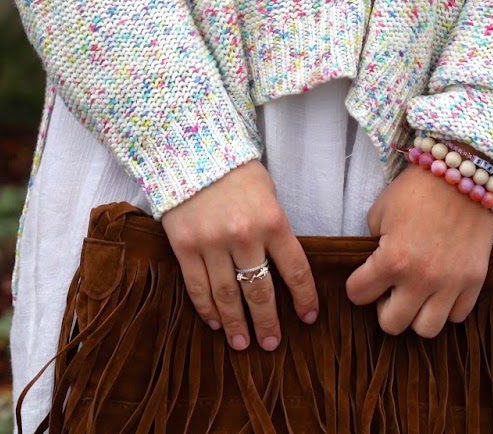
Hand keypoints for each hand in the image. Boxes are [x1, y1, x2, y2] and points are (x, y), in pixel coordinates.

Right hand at [160, 160, 317, 351]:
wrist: (190, 149)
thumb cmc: (236, 172)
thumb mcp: (268, 195)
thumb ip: (275, 230)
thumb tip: (281, 268)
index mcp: (273, 221)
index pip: (295, 270)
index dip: (304, 298)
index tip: (308, 318)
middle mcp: (244, 235)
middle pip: (259, 290)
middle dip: (267, 322)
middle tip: (272, 344)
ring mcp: (211, 242)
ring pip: (227, 295)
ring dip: (236, 324)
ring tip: (242, 344)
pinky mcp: (184, 245)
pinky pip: (197, 286)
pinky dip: (207, 308)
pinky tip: (216, 322)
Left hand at [346, 162, 492, 336]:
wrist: (463, 172)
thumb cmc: (416, 189)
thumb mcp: (380, 212)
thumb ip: (373, 246)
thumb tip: (372, 270)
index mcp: (392, 259)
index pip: (357, 295)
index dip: (357, 285)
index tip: (365, 276)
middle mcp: (422, 278)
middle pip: (392, 325)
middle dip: (384, 307)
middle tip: (391, 288)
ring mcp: (451, 282)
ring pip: (426, 330)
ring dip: (416, 314)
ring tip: (416, 293)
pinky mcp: (475, 280)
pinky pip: (457, 316)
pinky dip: (446, 307)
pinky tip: (440, 287)